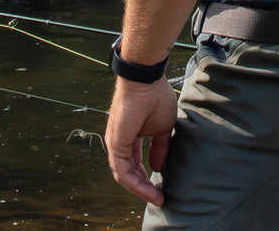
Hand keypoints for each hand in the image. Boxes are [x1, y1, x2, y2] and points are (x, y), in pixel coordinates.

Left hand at [104, 77, 177, 205]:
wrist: (146, 81)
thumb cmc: (155, 97)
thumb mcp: (163, 127)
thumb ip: (160, 147)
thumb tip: (157, 166)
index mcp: (131, 136)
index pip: (136, 162)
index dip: (148, 177)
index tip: (161, 188)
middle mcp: (120, 141)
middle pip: (130, 171)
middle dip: (144, 187)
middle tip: (159, 197)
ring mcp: (115, 143)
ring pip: (125, 175)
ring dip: (140, 189)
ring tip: (156, 198)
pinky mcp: (115, 144)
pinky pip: (123, 171)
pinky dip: (135, 183)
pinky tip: (148, 190)